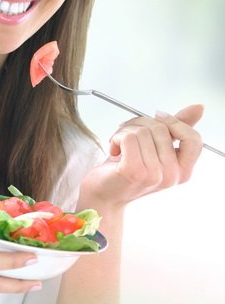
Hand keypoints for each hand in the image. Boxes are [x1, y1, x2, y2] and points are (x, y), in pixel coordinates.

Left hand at [78, 104, 203, 209]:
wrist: (103, 195)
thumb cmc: (127, 169)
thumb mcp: (155, 148)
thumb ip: (176, 130)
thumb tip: (199, 108)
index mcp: (182, 172)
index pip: (194, 140)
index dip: (175, 123)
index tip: (158, 116)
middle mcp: (171, 176)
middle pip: (162, 129)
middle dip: (140, 123)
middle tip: (127, 134)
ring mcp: (154, 175)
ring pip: (143, 131)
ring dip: (125, 131)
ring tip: (119, 144)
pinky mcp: (134, 171)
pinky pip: (129, 137)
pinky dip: (116, 137)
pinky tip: (113, 148)